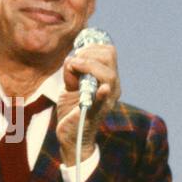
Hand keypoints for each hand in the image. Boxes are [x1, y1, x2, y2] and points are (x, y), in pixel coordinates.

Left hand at [56, 41, 118, 166]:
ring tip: (73, 68)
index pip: (109, 52)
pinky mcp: (97, 112)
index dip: (92, 47)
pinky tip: (101, 89)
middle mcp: (112, 88)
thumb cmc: (72, 110)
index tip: (76, 53)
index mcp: (107, 79)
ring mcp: (107, 100)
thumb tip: (70, 59)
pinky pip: (103, 100)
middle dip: (88, 53)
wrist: (69, 135)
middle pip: (109, 58)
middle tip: (73, 61)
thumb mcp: (70, 86)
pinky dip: (102, 92)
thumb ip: (71, 72)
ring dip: (88, 65)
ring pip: (108, 75)